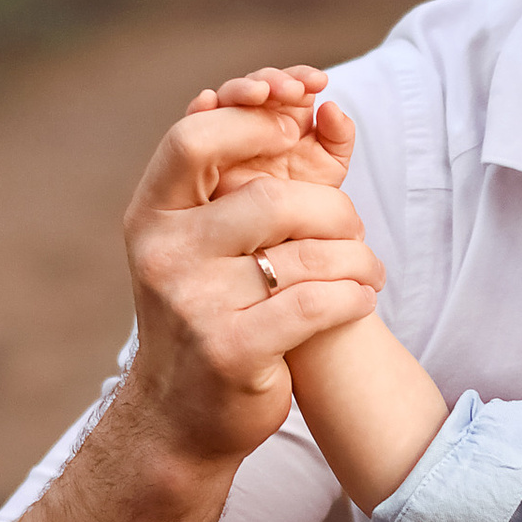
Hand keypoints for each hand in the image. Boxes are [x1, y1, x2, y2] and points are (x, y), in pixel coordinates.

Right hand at [122, 67, 383, 468]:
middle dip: (334, 210)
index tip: (301, 117)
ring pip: (307, 254)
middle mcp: (164, 254)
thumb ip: (254, 171)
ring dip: (358, 260)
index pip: (194, 137)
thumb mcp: (210, 238)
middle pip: (271, 196)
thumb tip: (321, 104)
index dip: (254, 119)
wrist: (179, 417)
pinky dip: (353, 298)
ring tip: (368, 272)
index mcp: (152, 215)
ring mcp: (193, 305)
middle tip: (355, 229)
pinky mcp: (230, 352)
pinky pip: (317, 304)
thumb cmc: (213, 309)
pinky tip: (360, 301)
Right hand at [188, 66, 356, 196]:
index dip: (300, 77)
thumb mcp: (329, 169)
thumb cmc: (304, 205)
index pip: (287, 85)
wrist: (279, 244)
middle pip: (255, 85)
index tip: (318, 82)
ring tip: (259, 93)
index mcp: (284, 117)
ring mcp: (225, 134)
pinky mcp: (201, 153)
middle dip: (272, 80)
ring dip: (241, 89)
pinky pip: (194, 125)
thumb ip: (338, 137)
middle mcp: (253, 121)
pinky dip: (200, 108)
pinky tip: (206, 101)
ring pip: (225, 99)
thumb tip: (331, 107)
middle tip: (291, 90)